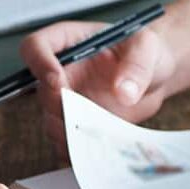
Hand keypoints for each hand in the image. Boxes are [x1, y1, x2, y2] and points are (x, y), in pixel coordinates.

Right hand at [20, 18, 176, 155]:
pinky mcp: (76, 124)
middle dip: (58, 106)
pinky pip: (68, 141)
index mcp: (69, 41)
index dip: (39, 63)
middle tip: (82, 115)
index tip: (57, 81)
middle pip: (40, 90)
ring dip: (71, 130)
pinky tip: (104, 145)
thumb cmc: (146, 53)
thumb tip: (124, 93)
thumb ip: (137, 65)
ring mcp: (67, 100)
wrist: (154, 79)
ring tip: (101, 132)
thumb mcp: (147, 48)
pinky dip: (82, 147)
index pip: (35, 46)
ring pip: (51, 120)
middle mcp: (61, 70)